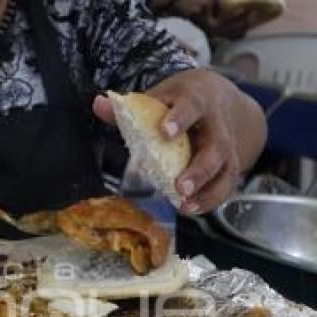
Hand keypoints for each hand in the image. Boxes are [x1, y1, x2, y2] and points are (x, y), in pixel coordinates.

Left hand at [94, 70, 248, 214]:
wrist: (218, 99)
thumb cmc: (181, 101)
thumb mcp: (160, 96)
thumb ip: (130, 107)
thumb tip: (98, 104)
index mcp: (197, 100)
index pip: (191, 106)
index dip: (179, 119)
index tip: (165, 132)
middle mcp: (216, 124)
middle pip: (215, 146)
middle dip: (199, 169)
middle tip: (180, 186)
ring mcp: (226, 146)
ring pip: (224, 169)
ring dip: (207, 190)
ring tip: (184, 204)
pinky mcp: (228, 165)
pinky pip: (225, 184)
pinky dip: (209, 199)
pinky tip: (190, 208)